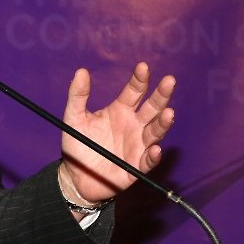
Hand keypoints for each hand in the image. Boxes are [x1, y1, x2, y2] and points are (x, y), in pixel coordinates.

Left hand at [59, 62, 174, 205]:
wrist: (74, 176)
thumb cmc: (77, 145)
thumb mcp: (73, 118)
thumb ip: (77, 96)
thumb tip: (81, 71)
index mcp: (120, 111)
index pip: (135, 91)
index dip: (140, 79)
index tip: (143, 67)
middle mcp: (134, 125)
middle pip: (152, 108)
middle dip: (161, 95)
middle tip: (169, 81)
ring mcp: (137, 145)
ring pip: (155, 132)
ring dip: (163, 123)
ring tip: (169, 113)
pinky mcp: (136, 167)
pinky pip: (148, 161)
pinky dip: (153, 156)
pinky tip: (155, 149)